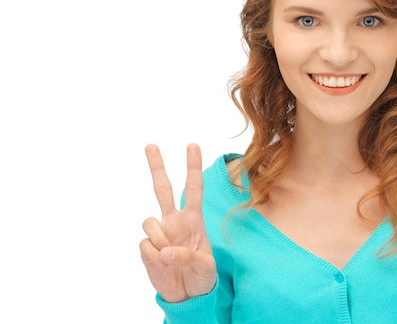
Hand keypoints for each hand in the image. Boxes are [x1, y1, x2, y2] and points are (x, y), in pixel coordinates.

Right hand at [140, 143, 215, 302]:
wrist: (187, 295)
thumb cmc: (201, 276)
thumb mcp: (206, 267)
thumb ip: (188, 256)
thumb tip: (164, 250)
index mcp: (193, 219)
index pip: (193, 188)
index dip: (193, 167)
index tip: (192, 145)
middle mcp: (174, 221)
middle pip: (163, 188)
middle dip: (157, 166)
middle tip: (150, 145)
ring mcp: (159, 233)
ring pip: (150, 221)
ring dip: (160, 239)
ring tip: (170, 256)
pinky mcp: (146, 248)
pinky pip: (145, 245)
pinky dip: (154, 256)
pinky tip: (162, 263)